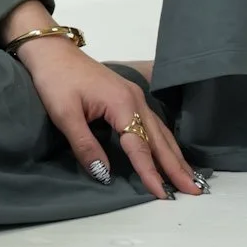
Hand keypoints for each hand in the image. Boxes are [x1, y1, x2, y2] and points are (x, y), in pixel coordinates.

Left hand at [14, 39, 203, 198]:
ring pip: (160, 131)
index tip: (163, 194)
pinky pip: (153, 123)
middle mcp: (135, 100)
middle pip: (159, 139)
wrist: (52, 51)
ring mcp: (134, 96)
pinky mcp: (129, 95)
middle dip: (176, 166)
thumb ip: (86, 146)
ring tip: (189, 177)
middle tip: (194, 190)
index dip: (150, 172)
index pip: (140, 146)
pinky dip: (165, 142)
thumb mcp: (65, 114)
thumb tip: (104, 175)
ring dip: (175, 155)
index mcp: (122, 104)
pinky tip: (169, 152)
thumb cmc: (56, 80)